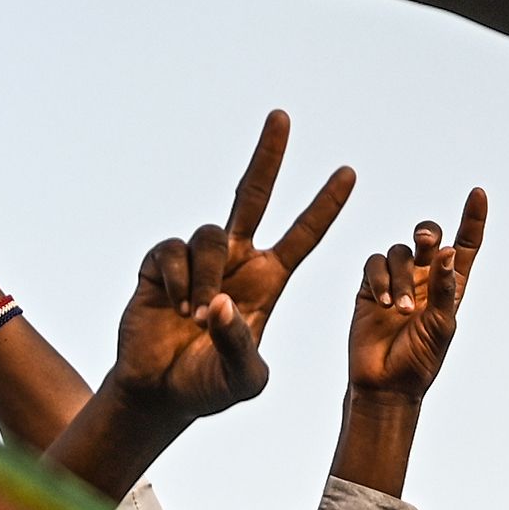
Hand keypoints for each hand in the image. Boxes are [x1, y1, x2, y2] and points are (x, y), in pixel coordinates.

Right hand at [101, 109, 355, 423]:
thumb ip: (240, 346)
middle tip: (282, 116)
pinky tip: (174, 306)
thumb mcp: (243, 380)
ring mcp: (198, 259)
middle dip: (269, 154)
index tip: (349, 173)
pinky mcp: (159, 264)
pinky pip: (172, 250)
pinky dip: (176, 278)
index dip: (325, 205)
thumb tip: (219, 303)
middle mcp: (236, 259)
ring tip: (196, 316)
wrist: (159, 393)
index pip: (303, 235)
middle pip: (256, 194)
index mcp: (267, 280)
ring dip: (205, 277)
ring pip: (210, 235)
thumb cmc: (209, 386)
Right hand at [346, 191, 486, 403]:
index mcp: (450, 286)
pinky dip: (379, 279)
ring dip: (401, 277)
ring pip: (399, 252)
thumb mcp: (441, 326)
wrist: (385, 384)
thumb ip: (445, 288)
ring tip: (400, 309)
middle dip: (427, 233)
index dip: (472, 219)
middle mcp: (424, 278)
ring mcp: (396, 280)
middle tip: (426, 242)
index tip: (479, 193)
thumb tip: (449, 250)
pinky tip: (382, 304)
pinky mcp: (369, 286)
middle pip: (428, 238)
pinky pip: (374, 265)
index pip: (465, 246)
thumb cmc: (420, 360)